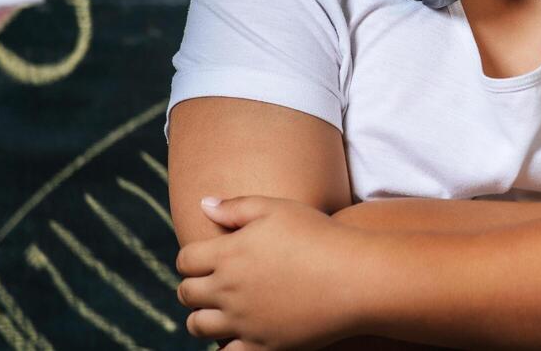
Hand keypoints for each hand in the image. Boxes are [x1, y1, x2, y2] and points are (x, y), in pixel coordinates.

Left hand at [177, 195, 362, 350]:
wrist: (355, 276)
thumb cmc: (319, 235)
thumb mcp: (278, 209)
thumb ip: (237, 207)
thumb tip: (203, 205)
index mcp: (228, 254)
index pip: (185, 260)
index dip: (191, 258)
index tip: (205, 257)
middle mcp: (228, 290)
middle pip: (187, 293)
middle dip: (193, 286)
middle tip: (210, 281)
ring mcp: (243, 321)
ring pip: (199, 326)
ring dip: (202, 316)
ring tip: (220, 308)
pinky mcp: (261, 346)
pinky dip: (223, 346)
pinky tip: (236, 334)